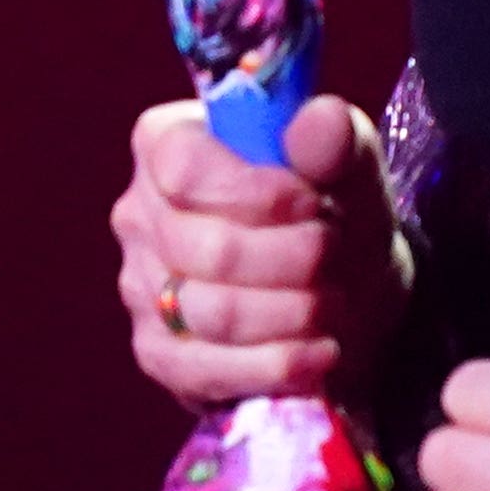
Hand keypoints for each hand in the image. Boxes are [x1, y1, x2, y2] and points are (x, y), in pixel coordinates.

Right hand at [115, 94, 403, 403]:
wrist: (343, 292)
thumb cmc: (332, 214)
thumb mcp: (350, 170)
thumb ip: (336, 142)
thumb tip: (321, 119)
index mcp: (166, 144)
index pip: (183, 168)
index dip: (255, 193)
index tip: (315, 206)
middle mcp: (139, 213)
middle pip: (206, 249)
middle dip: (291, 260)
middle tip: (334, 258)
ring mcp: (140, 286)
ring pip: (212, 313)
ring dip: (293, 314)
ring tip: (335, 304)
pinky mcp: (156, 352)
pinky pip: (204, 370)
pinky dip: (275, 366)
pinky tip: (320, 355)